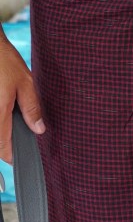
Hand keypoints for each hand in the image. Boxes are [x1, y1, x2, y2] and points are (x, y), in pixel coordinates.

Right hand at [0, 34, 44, 162]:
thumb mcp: (25, 82)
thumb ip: (32, 107)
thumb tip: (39, 129)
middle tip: (15, 148)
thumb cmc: (3, 60)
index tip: (19, 160)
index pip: (3, 149)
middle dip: (4, 147)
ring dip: (0, 135)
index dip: (11, 157)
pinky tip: (4, 115)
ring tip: (10, 131)